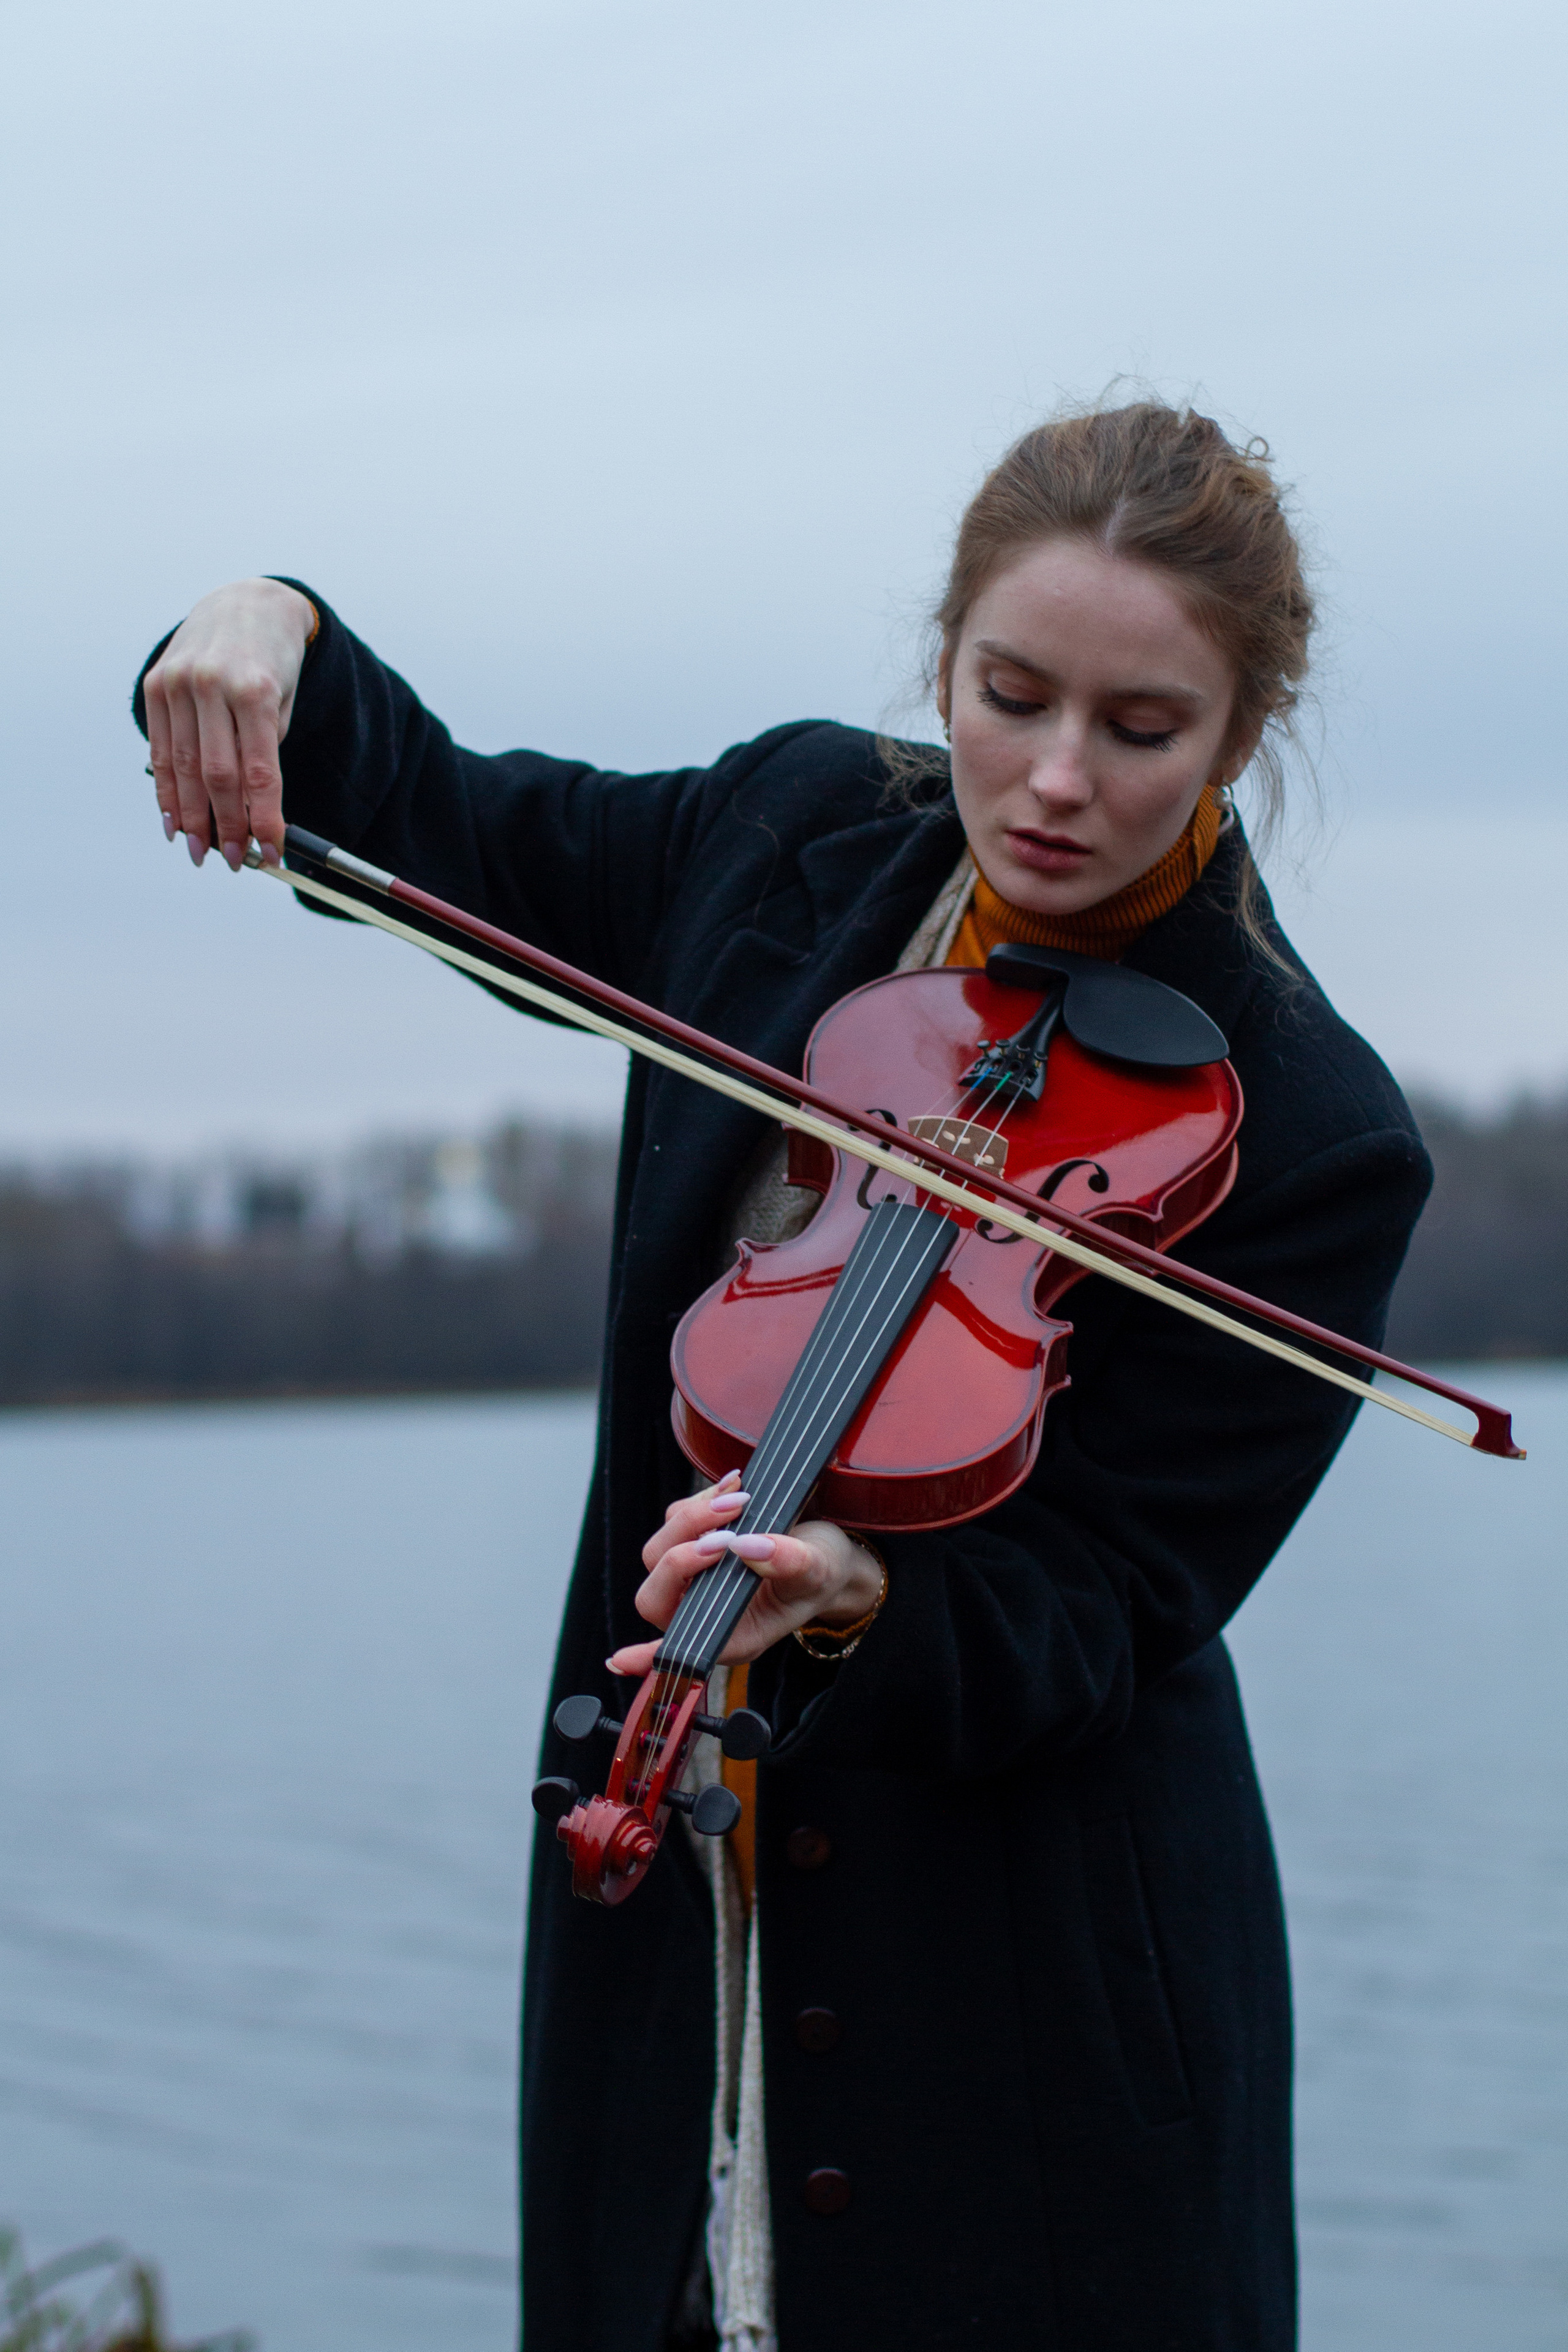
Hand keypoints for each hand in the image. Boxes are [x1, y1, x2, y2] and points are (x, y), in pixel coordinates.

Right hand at [142, 578, 314, 870]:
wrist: (244, 603)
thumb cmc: (274, 662)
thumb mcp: (285, 701)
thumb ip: (266, 750)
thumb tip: (250, 815)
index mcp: (255, 689)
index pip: (259, 771)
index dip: (264, 818)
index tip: (272, 853)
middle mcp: (212, 684)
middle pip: (217, 775)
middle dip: (227, 825)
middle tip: (234, 862)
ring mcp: (178, 682)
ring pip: (183, 767)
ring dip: (191, 817)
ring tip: (201, 851)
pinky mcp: (156, 684)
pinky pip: (159, 749)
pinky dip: (165, 790)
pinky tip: (173, 821)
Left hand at [607, 1470, 884, 1677]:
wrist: (827, 1549)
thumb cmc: (822, 1573)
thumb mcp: (818, 1569)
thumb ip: (789, 1562)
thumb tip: (748, 1546)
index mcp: (730, 1636)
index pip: (677, 1649)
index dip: (648, 1655)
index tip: (623, 1659)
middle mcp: (703, 1610)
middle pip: (657, 1590)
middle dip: (684, 1553)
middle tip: (728, 1529)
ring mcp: (694, 1575)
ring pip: (660, 1548)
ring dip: (694, 1519)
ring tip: (742, 1499)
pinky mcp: (694, 1539)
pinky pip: (677, 1519)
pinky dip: (701, 1501)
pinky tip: (735, 1490)